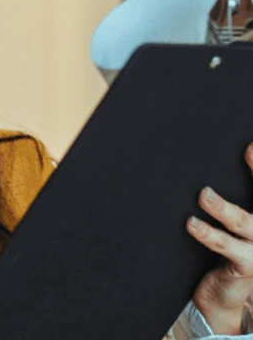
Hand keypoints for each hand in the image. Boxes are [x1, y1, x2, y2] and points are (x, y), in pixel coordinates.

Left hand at [188, 142, 252, 333]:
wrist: (224, 294)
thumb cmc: (226, 248)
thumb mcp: (232, 222)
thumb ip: (225, 198)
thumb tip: (202, 163)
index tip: (251, 144)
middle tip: (248, 149)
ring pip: (244, 222)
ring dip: (223, 207)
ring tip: (204, 195)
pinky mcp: (245, 264)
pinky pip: (224, 245)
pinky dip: (207, 233)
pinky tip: (191, 223)